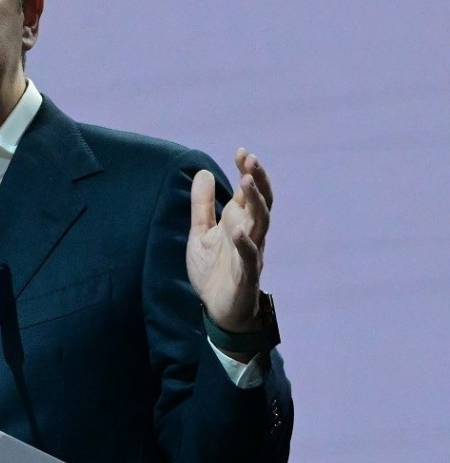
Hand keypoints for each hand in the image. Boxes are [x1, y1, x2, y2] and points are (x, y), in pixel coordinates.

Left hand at [187, 149, 272, 336]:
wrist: (218, 311)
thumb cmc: (214, 271)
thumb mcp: (201, 233)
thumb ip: (202, 205)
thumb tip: (204, 172)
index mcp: (239, 222)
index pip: (248, 192)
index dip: (248, 171)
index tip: (241, 151)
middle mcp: (249, 233)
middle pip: (261, 202)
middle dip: (258, 180)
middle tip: (250, 159)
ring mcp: (251, 253)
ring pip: (261, 223)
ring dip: (256, 202)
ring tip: (247, 181)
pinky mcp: (247, 275)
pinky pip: (250, 257)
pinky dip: (245, 243)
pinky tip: (237, 230)